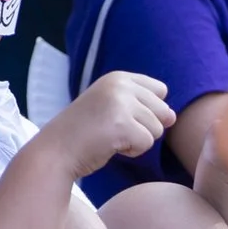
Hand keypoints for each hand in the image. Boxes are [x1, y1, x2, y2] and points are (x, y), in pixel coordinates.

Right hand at [50, 71, 173, 170]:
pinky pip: (147, 143)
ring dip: (136, 140)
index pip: (160, 90)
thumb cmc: (84, 133)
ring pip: (157, 129)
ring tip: (109, 137)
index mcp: (119, 77)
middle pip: (162, 110)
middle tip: (112, 130)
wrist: (55, 151)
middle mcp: (120, 85)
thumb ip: (144, 106)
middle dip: (143, 127)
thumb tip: (173, 117)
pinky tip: (109, 146)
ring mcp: (121, 103)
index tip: (119, 116)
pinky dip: (132, 151)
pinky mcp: (122, 125)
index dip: (147, 110)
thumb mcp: (111, 107)